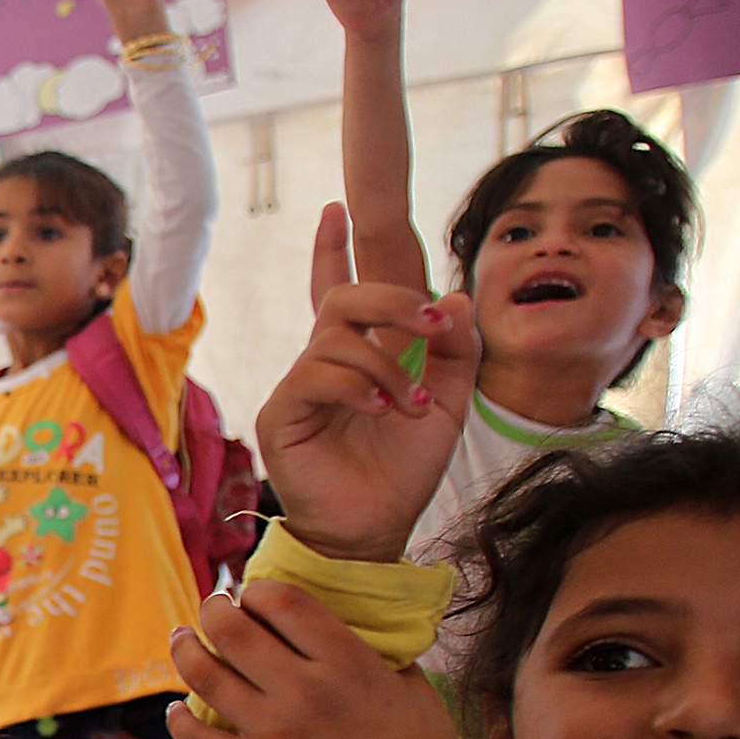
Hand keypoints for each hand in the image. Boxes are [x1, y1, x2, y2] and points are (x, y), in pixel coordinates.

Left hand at [165, 580, 462, 738]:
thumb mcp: (410, 684)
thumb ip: (370, 649)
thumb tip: (335, 623)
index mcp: (346, 662)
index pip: (281, 600)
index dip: (258, 589)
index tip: (254, 594)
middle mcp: (304, 690)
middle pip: (231, 628)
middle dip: (214, 607)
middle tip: (215, 607)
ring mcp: (274, 732)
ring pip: (204, 675)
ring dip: (185, 649)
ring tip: (183, 639)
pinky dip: (179, 720)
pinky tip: (178, 709)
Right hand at [260, 223, 476, 561]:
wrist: (376, 531)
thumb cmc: (403, 471)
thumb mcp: (447, 405)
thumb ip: (457, 354)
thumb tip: (456, 297)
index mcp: (359, 355)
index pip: (341, 289)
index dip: (334, 249)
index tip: (336, 207)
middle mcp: (325, 362)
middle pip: (342, 298)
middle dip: (389, 298)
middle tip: (430, 323)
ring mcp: (300, 385)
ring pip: (334, 337)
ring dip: (384, 365)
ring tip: (411, 404)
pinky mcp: (282, 413)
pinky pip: (314, 375)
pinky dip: (356, 385)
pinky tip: (384, 408)